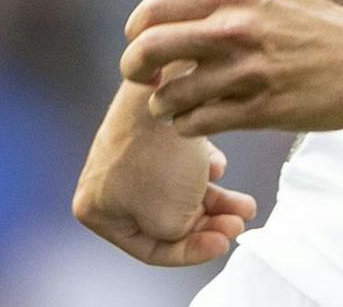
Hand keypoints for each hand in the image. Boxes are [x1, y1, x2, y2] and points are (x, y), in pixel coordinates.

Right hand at [73, 71, 257, 265]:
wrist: (167, 89)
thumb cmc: (160, 160)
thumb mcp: (169, 220)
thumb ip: (178, 236)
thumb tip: (190, 224)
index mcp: (96, 208)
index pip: (149, 247)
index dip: (191, 252)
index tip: (223, 244)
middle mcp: (106, 180)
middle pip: (166, 217)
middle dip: (208, 223)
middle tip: (239, 223)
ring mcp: (129, 152)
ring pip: (178, 189)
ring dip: (214, 199)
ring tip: (245, 205)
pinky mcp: (151, 129)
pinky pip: (180, 161)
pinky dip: (202, 168)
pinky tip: (218, 165)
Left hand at [122, 0, 342, 134]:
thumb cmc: (316, 24)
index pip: (155, 8)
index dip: (136, 30)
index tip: (143, 44)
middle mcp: (236, 29)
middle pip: (150, 49)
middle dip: (134, 69)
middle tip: (143, 80)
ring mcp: (248, 71)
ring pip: (170, 96)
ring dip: (162, 106)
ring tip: (171, 107)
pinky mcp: (262, 109)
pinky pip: (199, 123)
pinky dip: (188, 126)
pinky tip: (197, 121)